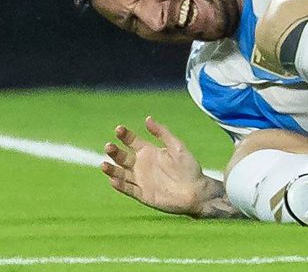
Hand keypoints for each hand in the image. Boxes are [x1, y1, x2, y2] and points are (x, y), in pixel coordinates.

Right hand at [101, 116, 217, 216]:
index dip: (124, 135)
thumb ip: (162, 133)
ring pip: (121, 174)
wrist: (197, 191)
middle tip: (109, 146)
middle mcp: (142, 165)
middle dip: (114, 152)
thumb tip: (147, 118)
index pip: (131, 141)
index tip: (119, 129)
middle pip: (122, 157)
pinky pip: (128, 189)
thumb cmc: (189, 168)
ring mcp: (141, 180)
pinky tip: (113, 179)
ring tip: (104, 165)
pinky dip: (120, 185)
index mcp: (149, 152)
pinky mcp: (142, 194)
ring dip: (111, 170)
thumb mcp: (177, 147)